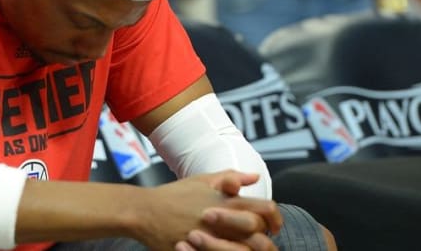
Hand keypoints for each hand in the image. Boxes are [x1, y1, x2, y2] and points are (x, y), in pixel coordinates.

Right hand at [133, 170, 281, 250]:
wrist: (145, 212)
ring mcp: (211, 239)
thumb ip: (230, 177)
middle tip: (263, 241)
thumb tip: (254, 176)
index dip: (275, 218)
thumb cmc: (173, 195)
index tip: (273, 225)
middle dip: (266, 239)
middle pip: (259, 234)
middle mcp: (222, 220)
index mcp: (226, 201)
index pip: (265, 209)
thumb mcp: (203, 180)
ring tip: (242, 249)